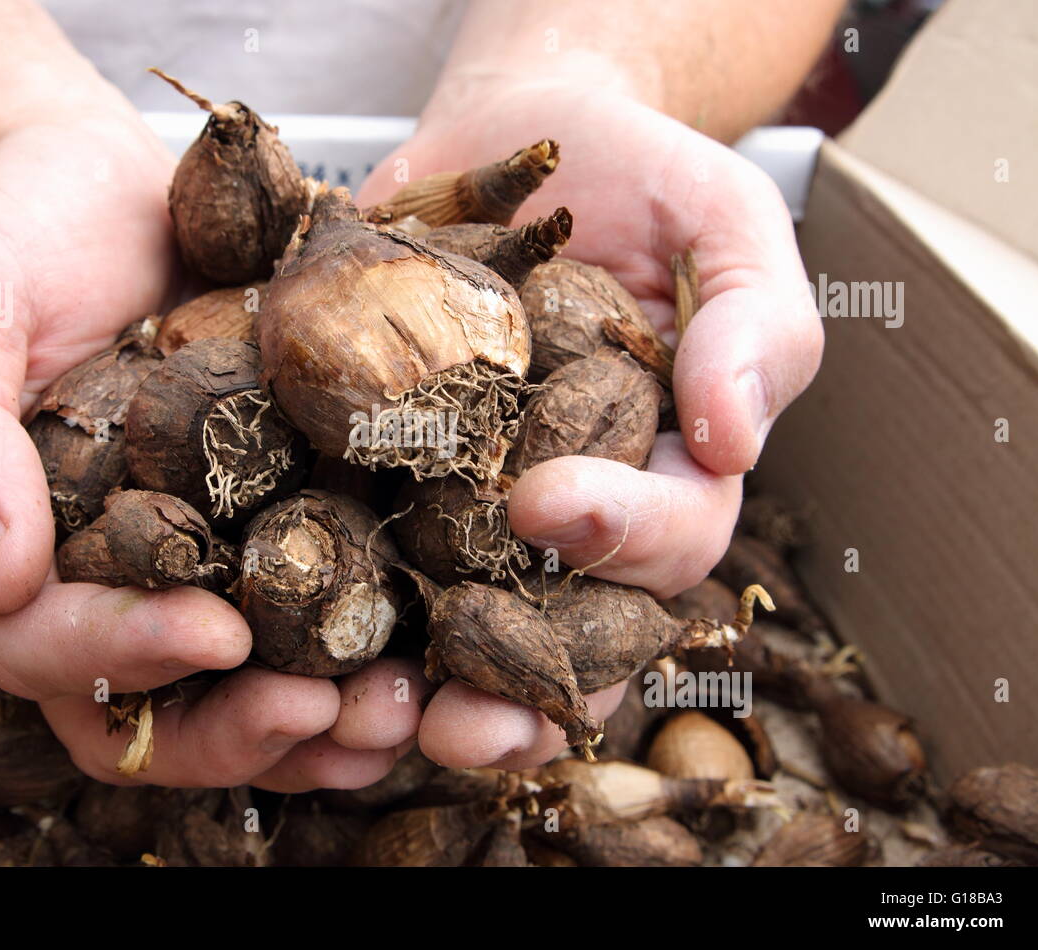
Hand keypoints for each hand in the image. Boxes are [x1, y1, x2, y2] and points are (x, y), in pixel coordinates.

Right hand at [0, 109, 407, 791]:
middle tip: (327, 714)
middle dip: (238, 729)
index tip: (215, 634)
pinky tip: (421, 662)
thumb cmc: (11, 233)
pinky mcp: (262, 525)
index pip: (46, 646)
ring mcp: (186, 562)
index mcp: (1, 552)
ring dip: (315, 725)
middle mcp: (93, 581)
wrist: (100, 184)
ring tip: (392, 715)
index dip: (127, 654)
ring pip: (236, 690)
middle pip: (150, 711)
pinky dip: (356, 652)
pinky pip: (305, 614)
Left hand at [356, 70, 821, 768]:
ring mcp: (471, 505)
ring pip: (458, 625)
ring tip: (364, 720)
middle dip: (515, 688)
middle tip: (460, 722)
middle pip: (563, 632)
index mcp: (665, 477)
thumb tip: (733, 438)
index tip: (547, 501)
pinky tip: (283, 643)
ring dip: (412, 689)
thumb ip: (755, 327)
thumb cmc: (645, 180)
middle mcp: (570, 515)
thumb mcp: (728, 229)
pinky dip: (326, 607)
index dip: (618, 539)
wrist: (524, 138)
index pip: (666, 540)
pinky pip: (360, 553)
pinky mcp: (386, 473)